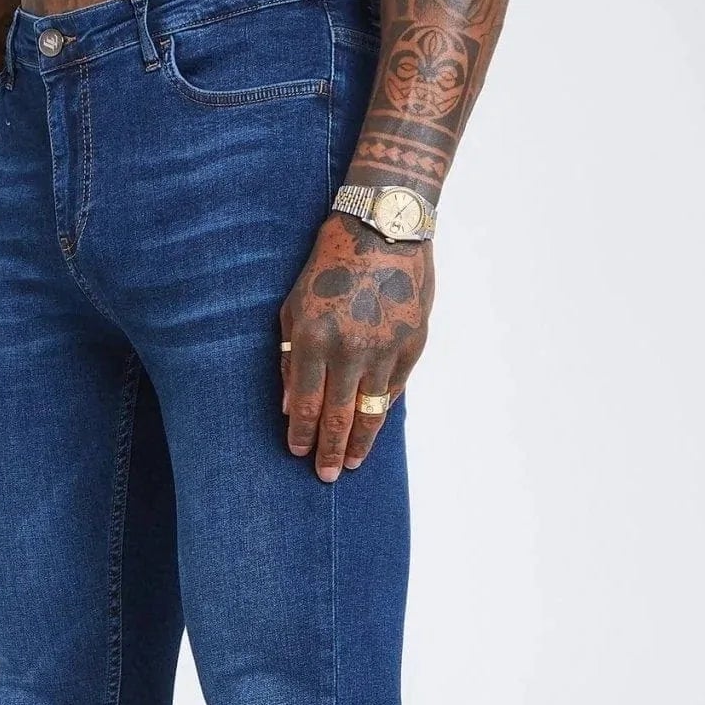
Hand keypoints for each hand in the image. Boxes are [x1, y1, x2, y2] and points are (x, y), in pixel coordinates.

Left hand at [280, 213, 435, 481]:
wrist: (383, 228)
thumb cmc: (330, 264)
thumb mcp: (294, 306)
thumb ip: (291, 357)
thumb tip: (291, 404)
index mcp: (315, 339)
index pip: (307, 404)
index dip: (303, 435)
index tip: (299, 454)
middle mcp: (351, 350)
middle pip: (339, 417)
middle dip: (331, 451)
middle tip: (327, 476)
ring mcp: (386, 349)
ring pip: (372, 410)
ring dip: (361, 441)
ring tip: (352, 462)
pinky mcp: (413, 343)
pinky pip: (395, 387)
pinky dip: (382, 408)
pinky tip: (373, 423)